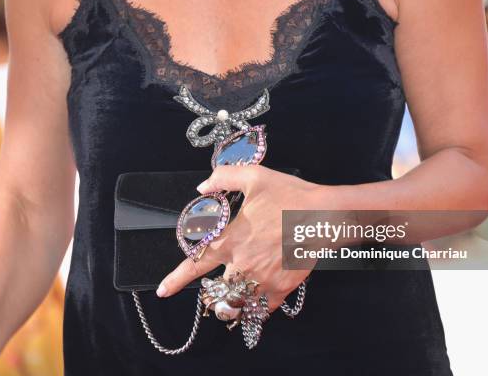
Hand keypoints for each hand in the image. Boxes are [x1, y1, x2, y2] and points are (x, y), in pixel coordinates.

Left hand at [157, 165, 321, 311]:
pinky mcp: (282, 288)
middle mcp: (242, 264)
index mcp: (231, 240)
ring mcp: (262, 280)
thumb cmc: (290, 195)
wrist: (324, 215)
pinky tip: (256, 302)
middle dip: (212, 292)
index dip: (176, 279)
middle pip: (215, 291)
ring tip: (232, 301)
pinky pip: (262, 309)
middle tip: (217, 287)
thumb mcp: (254, 177)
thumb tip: (203, 186)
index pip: (195, 264)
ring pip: (237, 304)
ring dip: (230, 304)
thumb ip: (224, 178)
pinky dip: (255, 309)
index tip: (163, 290)